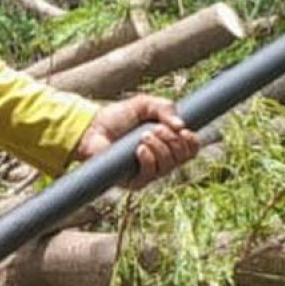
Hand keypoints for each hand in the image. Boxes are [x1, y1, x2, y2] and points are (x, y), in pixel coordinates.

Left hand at [77, 95, 198, 183]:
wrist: (92, 128)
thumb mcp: (144, 104)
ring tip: (144, 135)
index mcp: (167, 143)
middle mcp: (160, 160)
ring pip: (167, 167)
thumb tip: (181, 125)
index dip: (192, 142)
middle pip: (181, 158)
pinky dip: (148, 160)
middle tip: (157, 128)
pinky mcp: (132, 181)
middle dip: (173, 141)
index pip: (190, 150)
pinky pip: (149, 175)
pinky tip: (139, 149)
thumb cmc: (117, 116)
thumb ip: (165, 107)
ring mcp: (147, 172)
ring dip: (159, 148)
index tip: (184, 131)